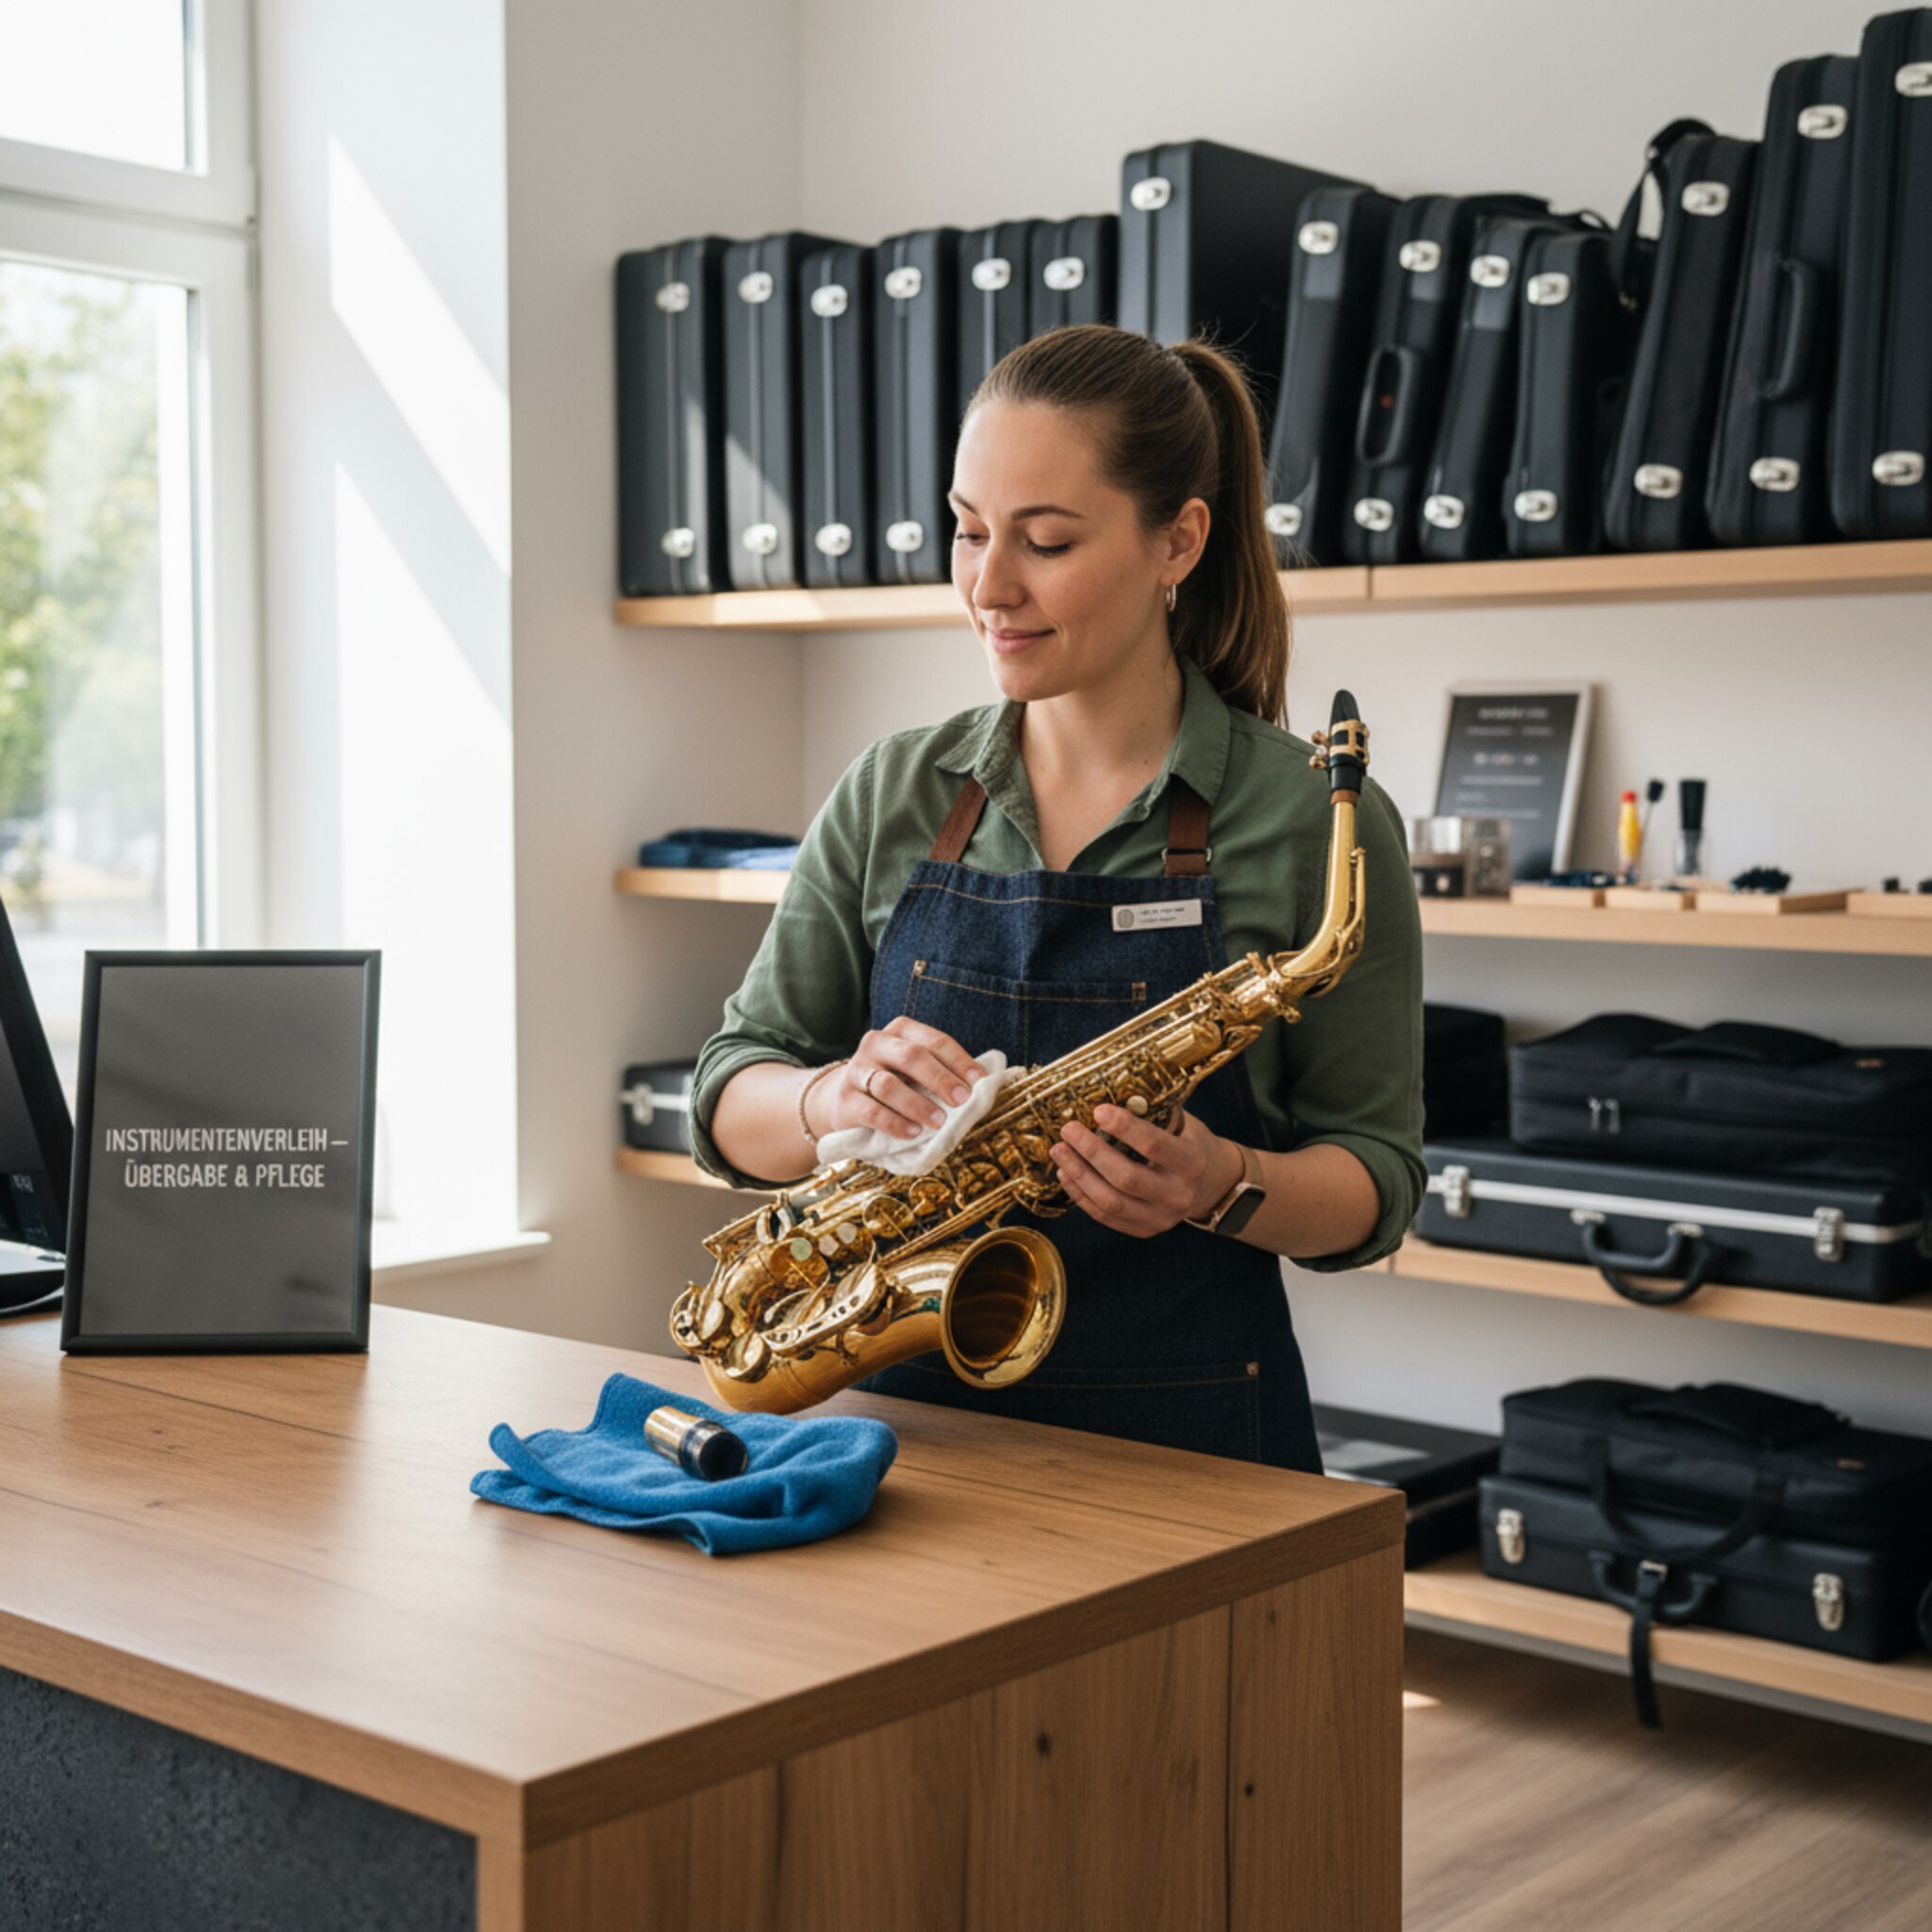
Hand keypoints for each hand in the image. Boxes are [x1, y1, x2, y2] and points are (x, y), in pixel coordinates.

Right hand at [816, 1017, 986, 1141]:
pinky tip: (914, 1133)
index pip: (934, 1041)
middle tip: (962, 1100)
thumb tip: (983, 1087)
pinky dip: (895, 1122)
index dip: (959, 1060)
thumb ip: (942, 1073)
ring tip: (940, 1122)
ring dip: (918, 1104)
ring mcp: (857, 1071)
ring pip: (889, 1085)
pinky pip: (871, 1111)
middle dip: (940, 1079)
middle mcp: (876, 1044)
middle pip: (911, 1056)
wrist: (844, 1099)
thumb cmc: (895, 1084)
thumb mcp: (916, 1071)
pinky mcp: (846, 1100)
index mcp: (900, 1031)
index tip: (979, 1081)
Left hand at [1050, 1105, 1242, 1238]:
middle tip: (1068, 1130)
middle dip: (1091, 1151)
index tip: (1098, 1111)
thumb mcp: (1182, 1125)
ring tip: (1059, 1151)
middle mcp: (1178, 1195)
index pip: (1154, 1145)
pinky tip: (1065, 1174)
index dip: (1123, 1127)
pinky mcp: (1143, 1230)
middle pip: (1126, 1177)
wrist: (1209, 1184)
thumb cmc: (1189, 1145)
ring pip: (1110, 1201)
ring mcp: (1160, 1218)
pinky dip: (1080, 1195)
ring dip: (1078, 1174)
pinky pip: (1104, 1216)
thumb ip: (1152, 1113)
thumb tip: (1109, 1092)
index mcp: (1192, 1164)